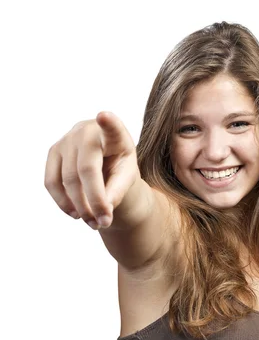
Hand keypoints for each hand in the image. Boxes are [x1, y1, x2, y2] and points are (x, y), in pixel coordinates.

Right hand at [44, 111, 139, 229]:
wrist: (103, 162)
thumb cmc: (118, 167)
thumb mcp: (126, 178)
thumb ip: (118, 191)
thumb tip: (103, 211)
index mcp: (115, 134)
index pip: (112, 127)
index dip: (108, 123)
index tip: (104, 116)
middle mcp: (87, 131)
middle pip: (86, 170)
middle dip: (94, 201)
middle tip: (103, 223)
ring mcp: (67, 139)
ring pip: (67, 179)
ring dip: (79, 206)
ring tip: (93, 223)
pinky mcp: (53, 152)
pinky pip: (51, 182)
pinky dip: (62, 202)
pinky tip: (75, 213)